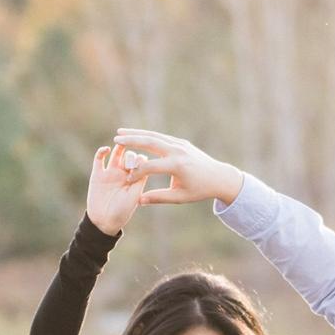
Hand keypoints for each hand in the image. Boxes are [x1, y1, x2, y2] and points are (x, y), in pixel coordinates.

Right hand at [86, 143, 145, 235]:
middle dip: (131, 155)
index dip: (142, 160)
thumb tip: (144, 161)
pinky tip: (106, 149)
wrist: (104, 222)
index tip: (143, 165)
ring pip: (117, 153)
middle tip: (130, 163)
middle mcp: (124, 173)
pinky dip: (102, 151)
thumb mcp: (134, 196)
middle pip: (131, 155)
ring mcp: (111, 172)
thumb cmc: (122, 212)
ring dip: (121, 148)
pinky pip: (99, 158)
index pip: (142, 161)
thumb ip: (140, 180)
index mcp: (136, 179)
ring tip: (121, 145)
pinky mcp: (97, 173)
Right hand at [112, 129, 242, 206]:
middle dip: (132, 140)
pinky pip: (161, 137)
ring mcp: (180, 144)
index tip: (126, 178)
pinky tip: (135, 135)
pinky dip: (147, 135)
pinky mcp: (181, 142)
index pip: (150, 167)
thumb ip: (159, 197)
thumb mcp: (180, 197)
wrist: (218, 176)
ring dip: (137, 133)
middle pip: (150, 143)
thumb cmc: (199, 190)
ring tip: (120, 133)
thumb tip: (139, 201)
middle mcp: (178, 152)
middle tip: (116, 140)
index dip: (136, 173)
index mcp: (177, 166)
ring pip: (154, 136)